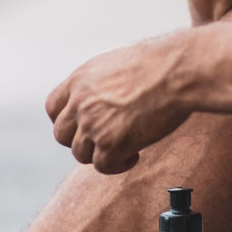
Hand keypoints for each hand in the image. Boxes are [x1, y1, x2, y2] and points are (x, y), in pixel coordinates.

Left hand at [45, 37, 192, 174]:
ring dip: (101, 154)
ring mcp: (93, 124)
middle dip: (81, 141)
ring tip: (126, 147)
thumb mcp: (118, 64)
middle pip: (62, 135)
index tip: (83, 126)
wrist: (178, 72)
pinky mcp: (111, 144)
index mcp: (80, 80)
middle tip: (105, 140)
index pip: (53, 107)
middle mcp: (80, 102)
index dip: (66, 120)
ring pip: (80, 154)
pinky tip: (136, 154)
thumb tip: (104, 99)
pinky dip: (118, 165)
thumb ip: (101, 84)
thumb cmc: (160, 64)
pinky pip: (103, 166)